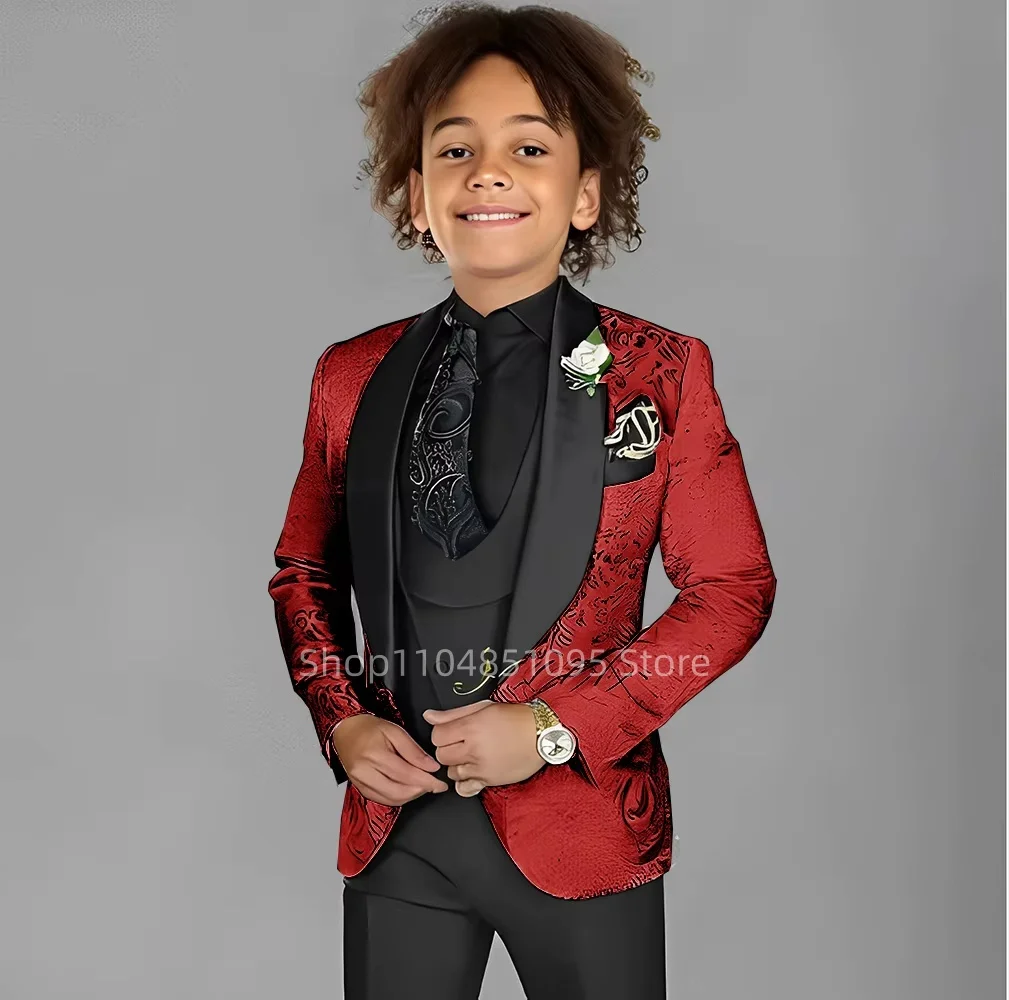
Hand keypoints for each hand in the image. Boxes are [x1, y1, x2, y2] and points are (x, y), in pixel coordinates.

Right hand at [332, 714, 448, 805]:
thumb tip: (432, 767)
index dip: (427, 782)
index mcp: (375, 754)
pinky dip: (398, 798)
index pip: (407, 775)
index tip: (441, 784)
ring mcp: (360, 783)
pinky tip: (407, 789)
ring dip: (411, 796)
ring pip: (391, 799)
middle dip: (421, 791)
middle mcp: (365, 772)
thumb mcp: (395, 731)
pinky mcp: (359, 788)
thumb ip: (414, 750)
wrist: (345, 730)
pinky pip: (382, 800)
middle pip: (399, 791)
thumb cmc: (369, 728)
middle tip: (434, 785)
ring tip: (422, 786)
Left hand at [424, 701, 543, 797]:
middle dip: (448, 749)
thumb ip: (453, 714)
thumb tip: (429, 716)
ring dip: (457, 765)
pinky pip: (464, 788)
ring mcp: (482, 767)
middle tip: (461, 743)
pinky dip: (464, 782)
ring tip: (471, 756)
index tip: (452, 732)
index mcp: (471, 727)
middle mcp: (474, 748)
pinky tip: (472, 772)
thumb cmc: (515, 718)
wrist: (542, 734)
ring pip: (451, 772)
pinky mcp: (490, 780)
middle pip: (441, 755)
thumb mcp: (483, 708)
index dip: (442, 733)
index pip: (437, 736)